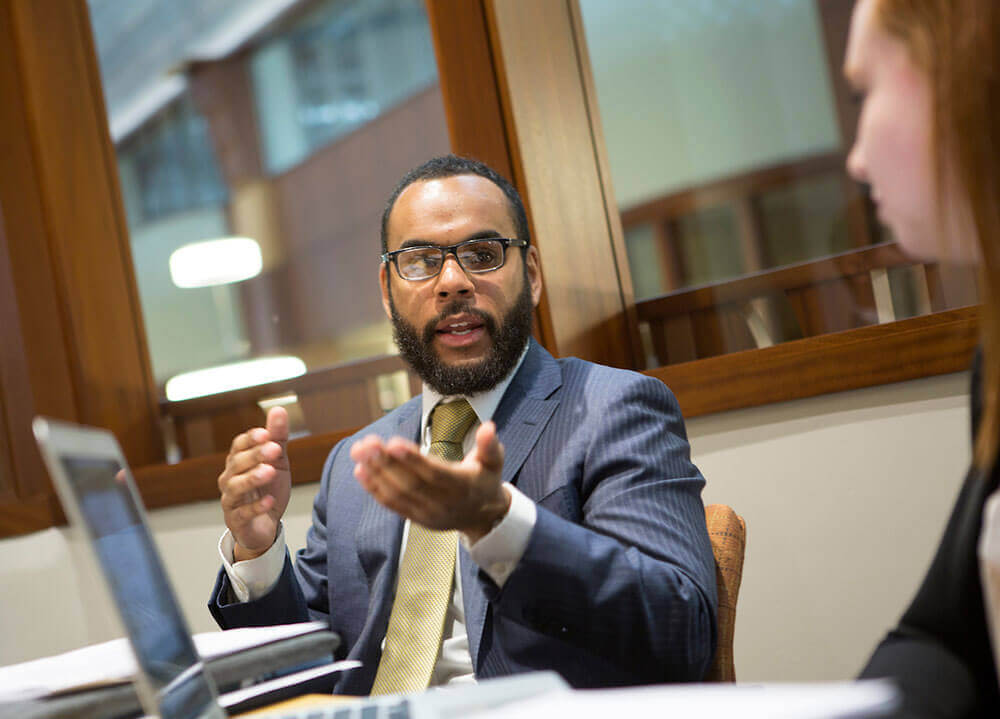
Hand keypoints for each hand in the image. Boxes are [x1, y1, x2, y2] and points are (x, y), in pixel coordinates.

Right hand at [218, 407, 291, 560]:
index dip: (250, 439)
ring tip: (269, 471)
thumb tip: (279, 409)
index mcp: (238, 462)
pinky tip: (270, 501)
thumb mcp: (277, 462)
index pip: (239, 446)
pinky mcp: (236, 521)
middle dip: (255, 455)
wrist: (266, 525)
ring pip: (235, 487)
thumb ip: (277, 438)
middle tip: (274, 449)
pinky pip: (243, 513)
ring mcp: (231, 500)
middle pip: (237, 463)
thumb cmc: (268, 489)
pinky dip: (256, 507)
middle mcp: (230, 479)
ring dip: (252, 478)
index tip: (265, 433)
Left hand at [350, 421, 509, 541]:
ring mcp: (428, 513)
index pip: (435, 473)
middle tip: (368, 443)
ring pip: (398, 494)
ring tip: (359, 452)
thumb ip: (490, 445)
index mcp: (463, 486)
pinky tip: (361, 471)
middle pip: (411, 483)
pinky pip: (393, 505)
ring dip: (376, 473)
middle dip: (386, 463)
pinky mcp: (416, 519)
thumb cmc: (485, 481)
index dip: (413, 460)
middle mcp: (444, 503)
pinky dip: (375, 488)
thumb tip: (489, 428)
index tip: (393, 443)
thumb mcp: (494, 462)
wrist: (483, 516)